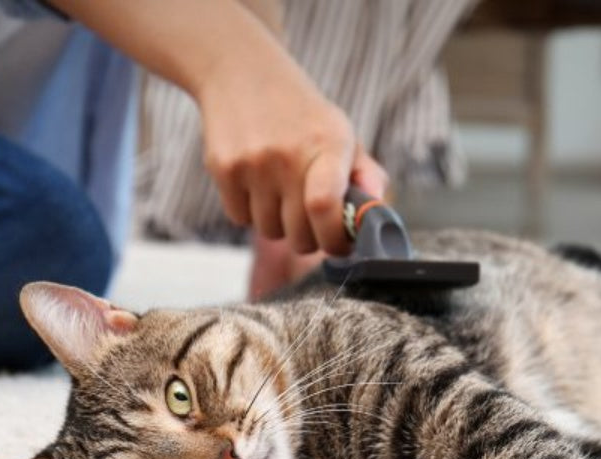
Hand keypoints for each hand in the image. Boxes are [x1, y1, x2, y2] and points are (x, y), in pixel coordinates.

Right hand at [196, 38, 387, 257]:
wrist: (242, 72)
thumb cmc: (301, 115)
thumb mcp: (340, 133)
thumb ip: (365, 176)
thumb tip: (378, 215)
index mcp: (328, 144)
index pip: (325, 206)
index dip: (335, 239)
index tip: (340, 243)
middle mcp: (288, 153)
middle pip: (300, 236)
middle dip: (309, 239)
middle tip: (310, 221)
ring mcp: (253, 162)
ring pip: (269, 231)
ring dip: (277, 224)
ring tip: (280, 192)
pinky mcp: (223, 168)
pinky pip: (240, 218)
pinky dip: (249, 211)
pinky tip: (255, 182)